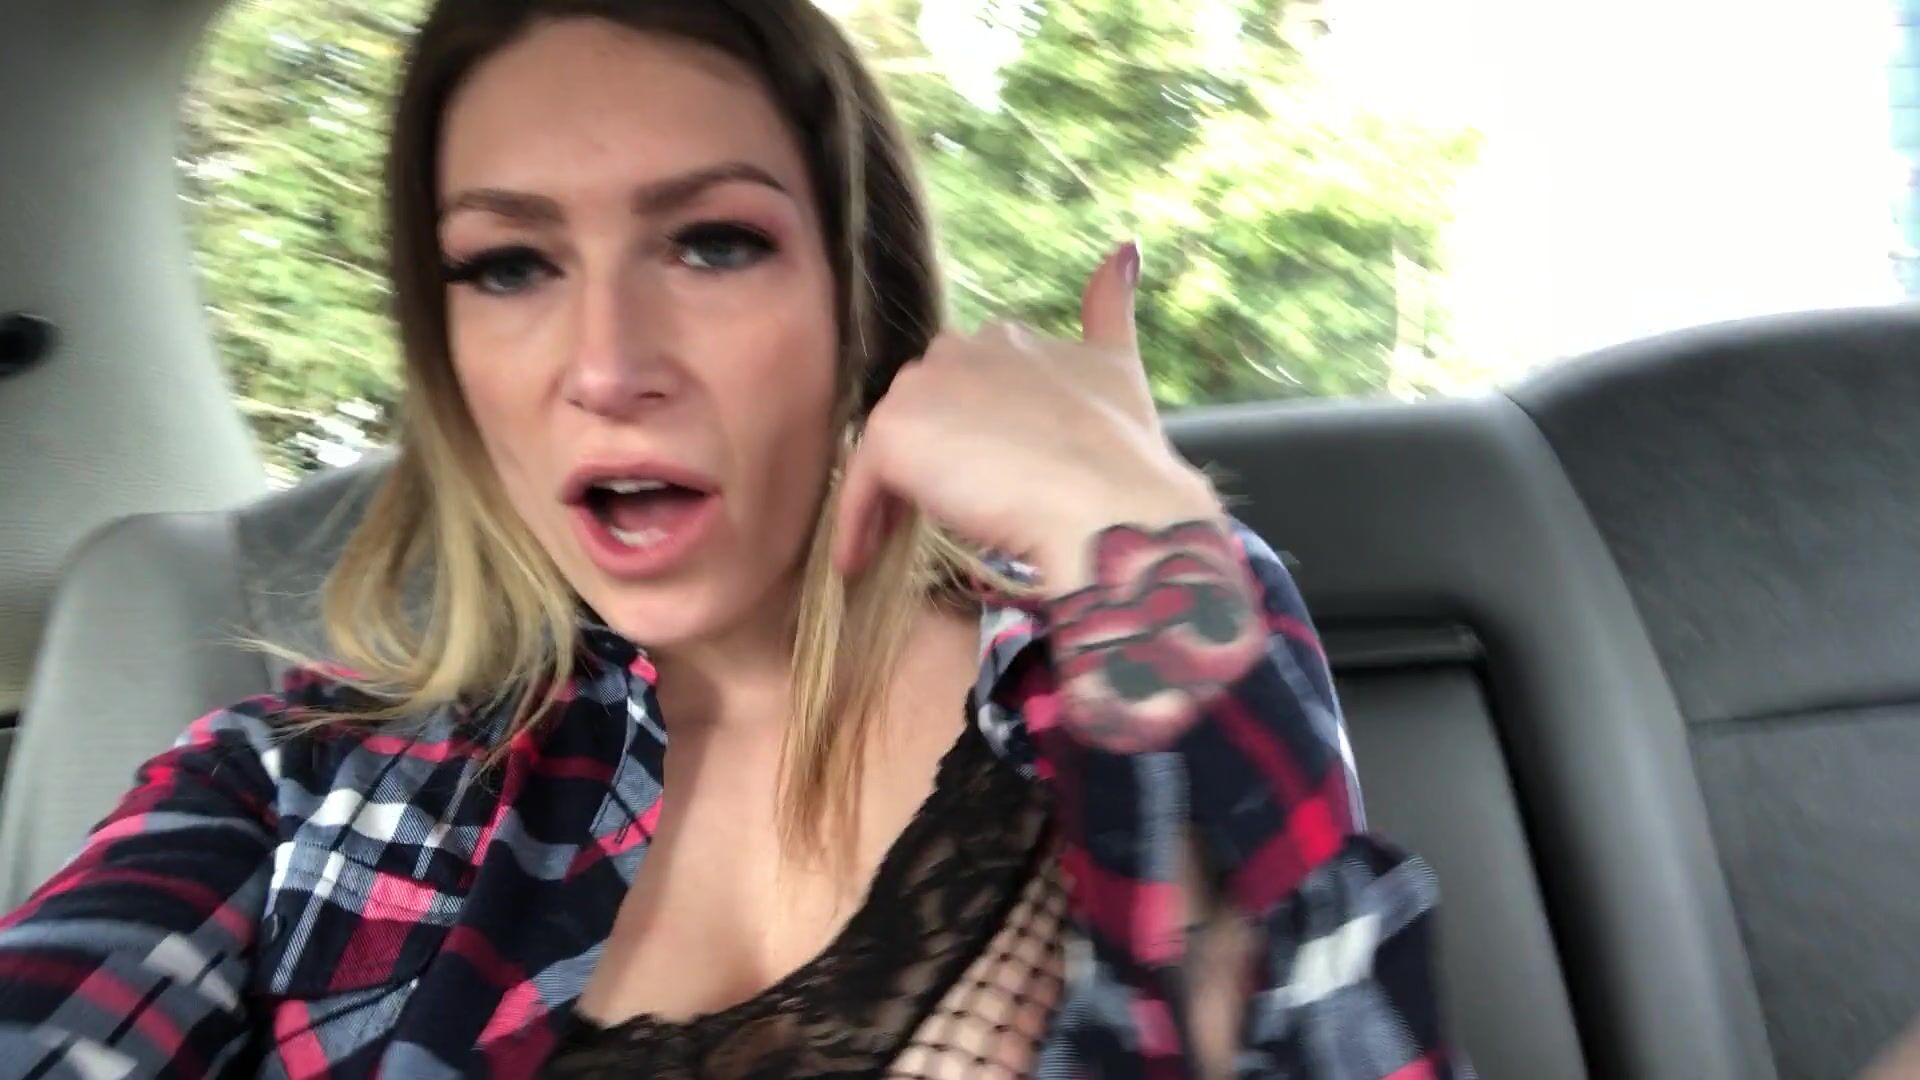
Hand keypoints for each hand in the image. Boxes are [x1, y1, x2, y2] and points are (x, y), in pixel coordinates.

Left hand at [831, 241, 1220, 593]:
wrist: (1112, 504)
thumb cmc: (1124, 452)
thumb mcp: (1120, 365)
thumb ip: (1111, 308)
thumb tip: (1125, 249)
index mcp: (1005, 336)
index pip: (963, 385)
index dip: (968, 433)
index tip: (979, 473)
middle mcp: (957, 346)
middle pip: (921, 411)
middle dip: (929, 457)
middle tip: (943, 510)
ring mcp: (922, 388)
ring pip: (891, 445)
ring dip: (891, 490)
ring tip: (899, 536)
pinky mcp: (894, 434)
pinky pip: (861, 485)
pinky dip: (856, 524)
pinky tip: (859, 559)